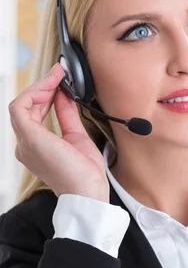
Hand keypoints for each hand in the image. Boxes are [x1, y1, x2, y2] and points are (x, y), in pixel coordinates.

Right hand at [9, 63, 109, 201]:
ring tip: (57, 78)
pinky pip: (20, 107)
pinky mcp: (30, 138)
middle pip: (26, 107)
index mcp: (36, 147)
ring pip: (21, 104)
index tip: (60, 81)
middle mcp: (26, 146)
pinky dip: (35, 92)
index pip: (33, 113)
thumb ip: (67, 115)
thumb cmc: (85, 174)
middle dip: (43, 87)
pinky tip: (51, 86)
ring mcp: (25, 142)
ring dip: (39, 87)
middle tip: (59, 75)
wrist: (87, 192)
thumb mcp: (77, 136)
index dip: (45, 94)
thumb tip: (64, 94)